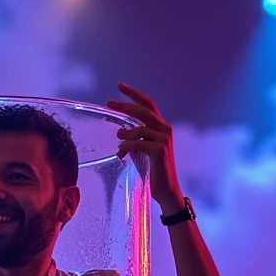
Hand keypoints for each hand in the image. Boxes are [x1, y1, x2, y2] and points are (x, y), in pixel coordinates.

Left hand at [106, 83, 182, 213]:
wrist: (166, 190)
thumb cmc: (154, 170)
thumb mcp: (143, 150)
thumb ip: (136, 138)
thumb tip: (120, 132)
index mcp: (161, 127)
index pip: (148, 104)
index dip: (134, 94)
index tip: (119, 86)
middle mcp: (165, 129)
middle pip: (143, 111)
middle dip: (125, 105)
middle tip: (109, 103)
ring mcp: (164, 140)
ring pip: (139, 128)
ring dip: (125, 134)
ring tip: (118, 141)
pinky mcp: (159, 151)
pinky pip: (138, 143)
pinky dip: (126, 147)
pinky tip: (121, 154)